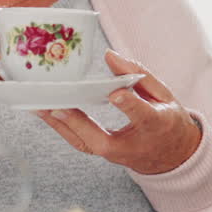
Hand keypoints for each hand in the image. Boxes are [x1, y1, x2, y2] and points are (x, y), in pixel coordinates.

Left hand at [37, 50, 202, 174]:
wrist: (172, 156)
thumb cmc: (168, 121)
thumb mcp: (164, 95)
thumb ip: (139, 74)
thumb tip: (110, 55)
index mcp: (157, 126)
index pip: (142, 116)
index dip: (128, 105)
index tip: (115, 93)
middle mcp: (133, 145)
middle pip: (102, 140)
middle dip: (78, 123)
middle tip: (56, 106)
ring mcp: (116, 154)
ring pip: (84, 144)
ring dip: (60, 125)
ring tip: (39, 106)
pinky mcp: (103, 154)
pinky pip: (79, 142)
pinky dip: (61, 128)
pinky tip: (46, 113)